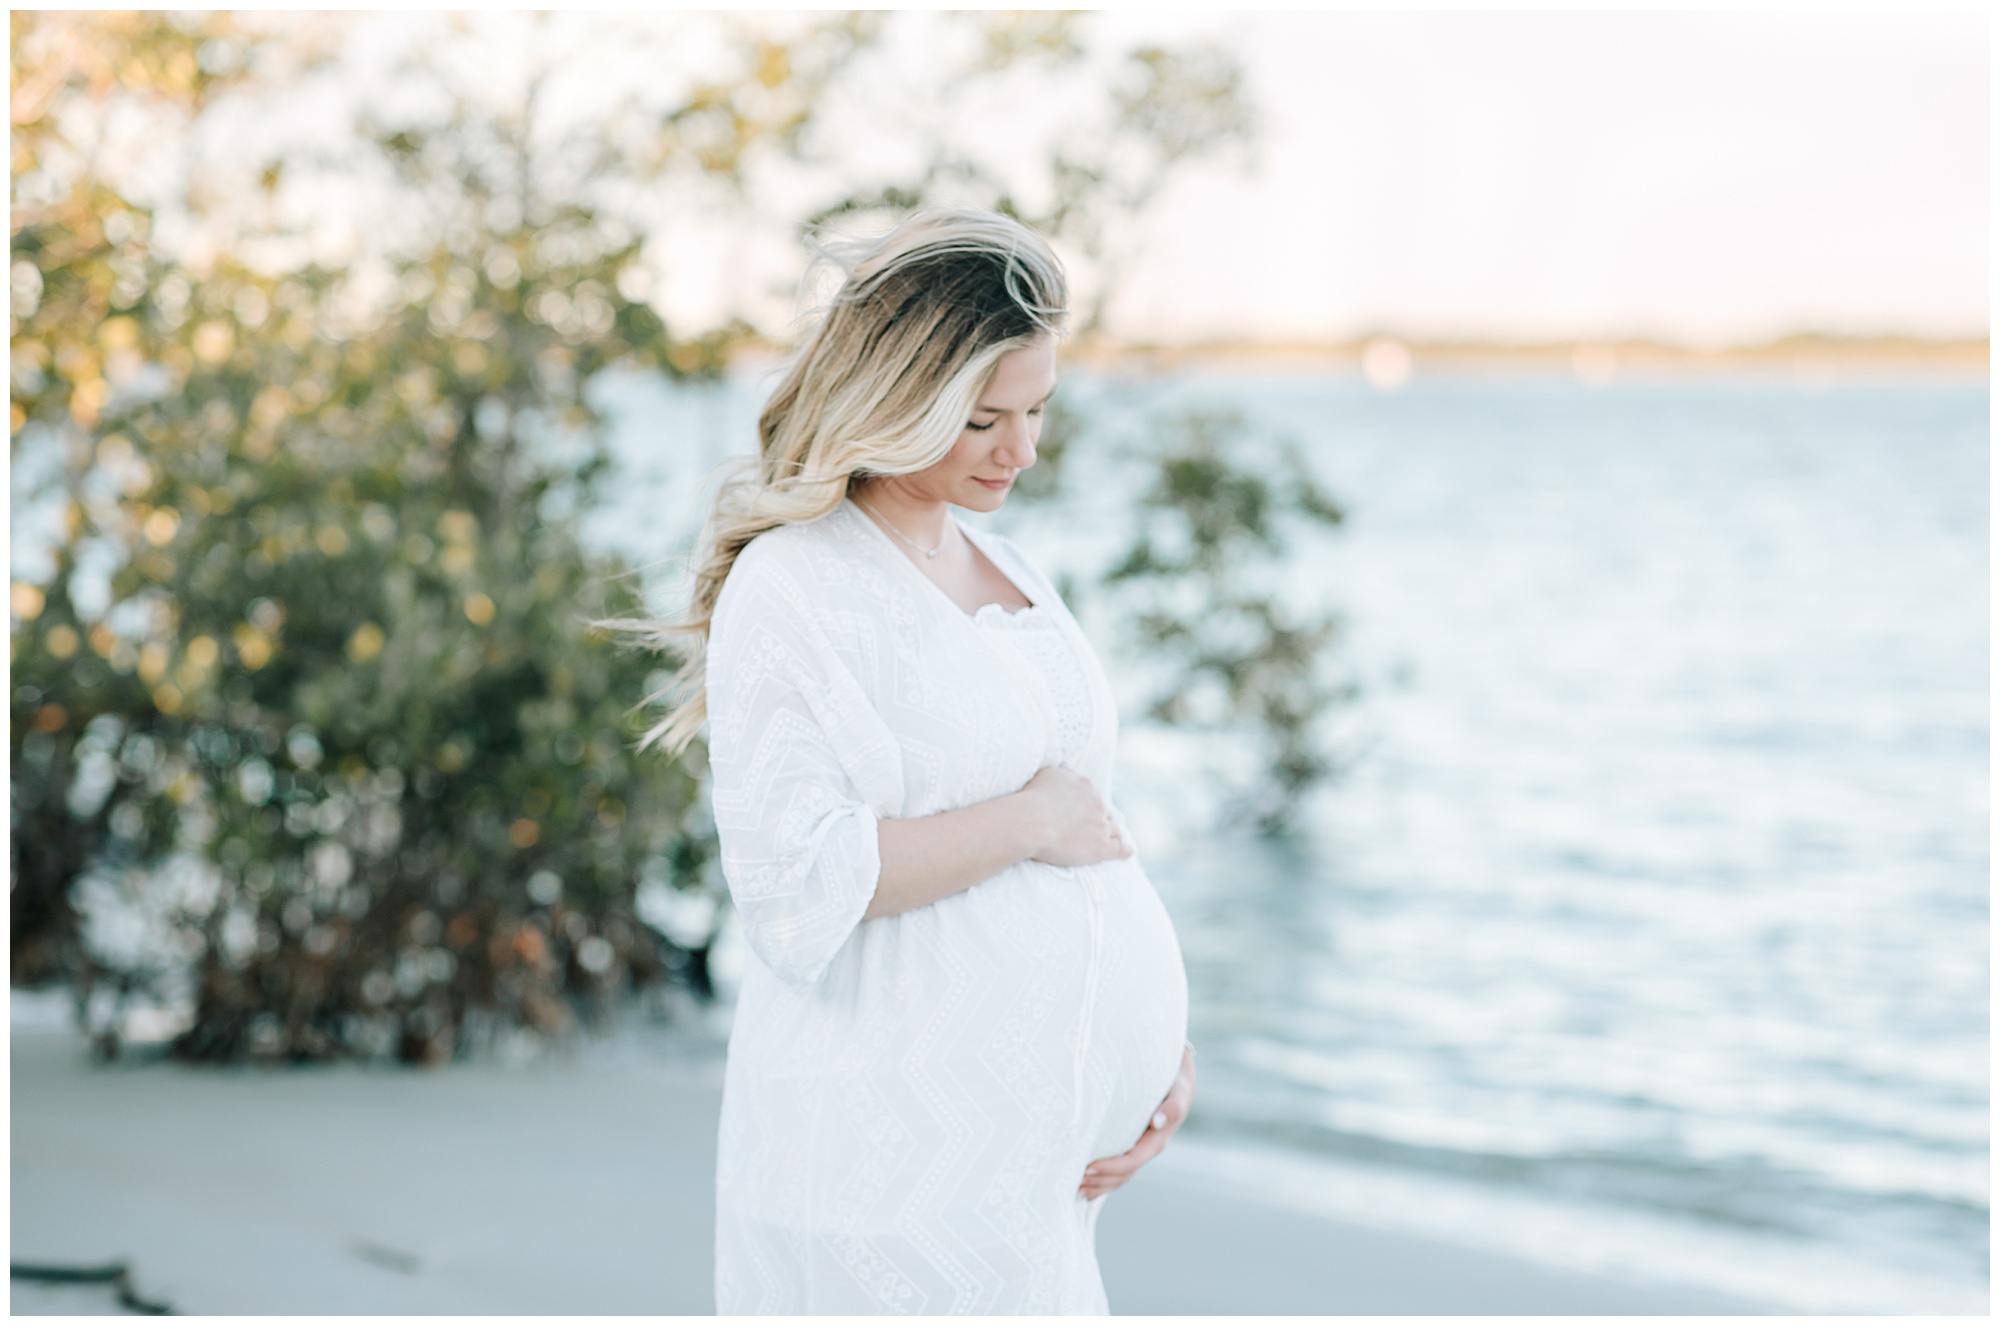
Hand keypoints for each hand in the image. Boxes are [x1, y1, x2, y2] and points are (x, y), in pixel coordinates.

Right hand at [1020, 766, 1132, 868]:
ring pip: (1116, 830)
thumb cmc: (1033, 797)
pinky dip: (1125, 850)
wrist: (1032, 822)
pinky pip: (1119, 849)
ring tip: (1116, 839)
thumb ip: (1063, 774)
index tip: (1087, 810)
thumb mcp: (1048, 773)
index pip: (1094, 796)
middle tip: (1097, 826)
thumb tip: (1068, 775)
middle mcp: (1098, 805)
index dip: (1091, 804)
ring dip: (1115, 834)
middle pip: (1106, 813)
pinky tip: (1129, 851)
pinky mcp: (1100, 847)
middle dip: (1103, 818)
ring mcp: (1101, 827)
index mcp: (1087, 787)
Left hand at [1078, 1043, 1194, 1200]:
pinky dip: (1102, 1181)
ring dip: (1098, 1185)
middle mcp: (1148, 1149)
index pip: (1132, 1160)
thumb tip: (1158, 1121)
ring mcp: (1139, 1150)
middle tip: (1073, 1182)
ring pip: (1119, 1176)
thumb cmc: (1174, 1083)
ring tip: (1074, 1189)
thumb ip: (1172, 1106)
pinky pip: (1117, 1170)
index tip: (1088, 1167)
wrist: (1176, 1080)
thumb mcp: (1178, 1091)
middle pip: (1123, 1174)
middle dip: (1099, 1180)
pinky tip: (1086, 1186)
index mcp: (1157, 1140)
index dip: (1111, 1167)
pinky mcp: (1131, 1147)